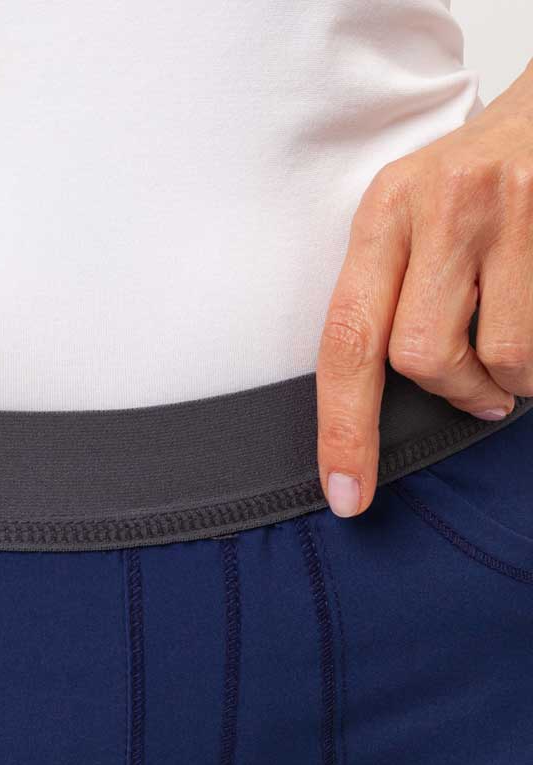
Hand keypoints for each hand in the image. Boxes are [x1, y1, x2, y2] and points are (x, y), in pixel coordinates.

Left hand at [316, 56, 532, 517]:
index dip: (344, 430)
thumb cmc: (486, 172)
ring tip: (520, 349)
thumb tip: (380, 402)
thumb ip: (394, 288)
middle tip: (482, 389)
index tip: (345, 496)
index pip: (347, 339)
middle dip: (456, 391)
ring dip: (514, 377)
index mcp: (387, 209)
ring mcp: (514, 208)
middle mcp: (443, 203)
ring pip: (504, 357)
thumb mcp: (419, 209)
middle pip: (423, 358)